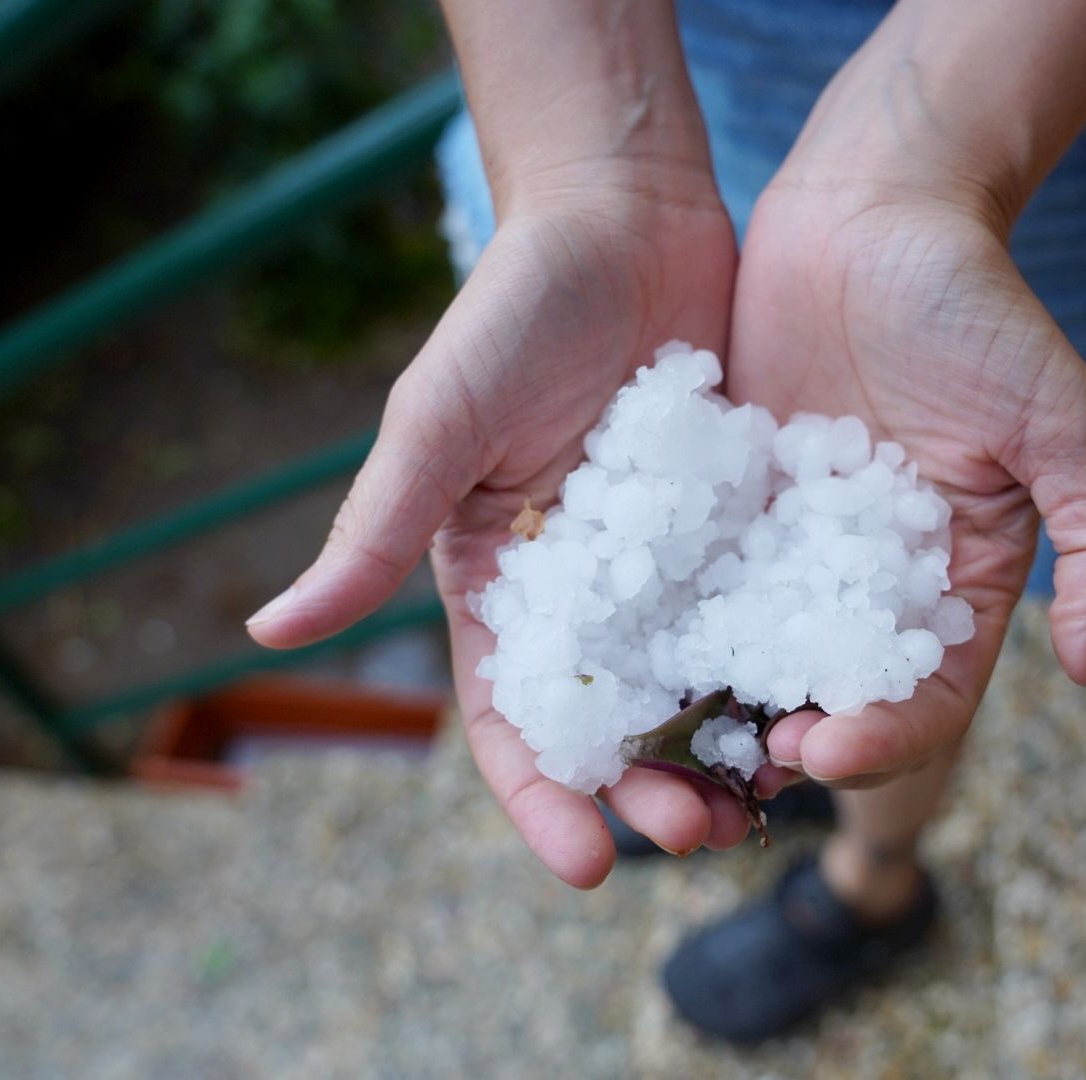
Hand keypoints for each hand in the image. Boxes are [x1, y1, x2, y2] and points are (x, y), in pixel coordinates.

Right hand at [247, 187, 778, 886]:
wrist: (623, 214)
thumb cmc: (513, 308)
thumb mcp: (441, 420)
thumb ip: (374, 528)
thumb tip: (264, 635)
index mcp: (501, 584)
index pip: (513, 720)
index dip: (543, 799)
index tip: (587, 867)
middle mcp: (585, 588)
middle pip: (616, 722)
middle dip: (649, 792)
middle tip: (705, 836)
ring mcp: (665, 559)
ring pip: (695, 682)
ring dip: (724, 747)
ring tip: (771, 794)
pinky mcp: (733, 522)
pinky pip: (760, 607)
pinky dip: (781, 661)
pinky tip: (821, 699)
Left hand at [727, 173, 1085, 788]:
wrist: (873, 209)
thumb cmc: (977, 306)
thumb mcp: (1061, 416)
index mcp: (958, 584)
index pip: (928, 697)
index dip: (886, 739)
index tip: (828, 747)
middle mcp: (871, 585)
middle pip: (834, 702)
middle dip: (791, 749)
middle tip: (736, 767)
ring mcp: (792, 553)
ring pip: (756, 663)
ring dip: (720, 714)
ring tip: (672, 740)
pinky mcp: (726, 511)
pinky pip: (693, 588)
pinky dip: (668, 633)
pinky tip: (624, 658)